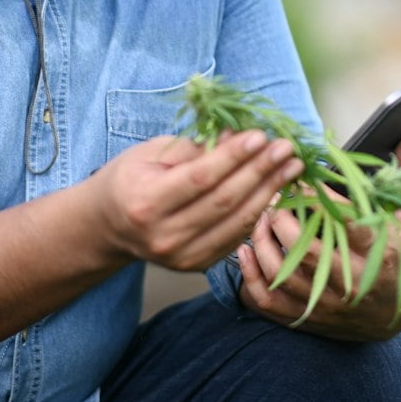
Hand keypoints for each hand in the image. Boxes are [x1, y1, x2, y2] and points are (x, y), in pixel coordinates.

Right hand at [88, 129, 303, 271]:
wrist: (109, 226)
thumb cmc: (130, 180)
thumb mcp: (150, 154)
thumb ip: (194, 147)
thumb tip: (239, 136)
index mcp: (146, 203)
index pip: (200, 178)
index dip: (234, 157)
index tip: (261, 136)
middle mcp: (164, 236)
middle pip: (224, 201)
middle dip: (260, 171)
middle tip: (286, 147)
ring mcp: (181, 257)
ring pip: (236, 221)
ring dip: (269, 191)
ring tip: (291, 166)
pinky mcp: (197, 265)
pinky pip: (236, 235)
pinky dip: (260, 210)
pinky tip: (276, 188)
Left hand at [235, 132, 400, 340]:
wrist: (394, 316)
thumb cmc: (400, 259)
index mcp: (379, 254)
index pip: (343, 222)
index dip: (318, 197)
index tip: (304, 178)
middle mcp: (351, 283)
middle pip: (304, 249)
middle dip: (282, 218)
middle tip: (275, 196)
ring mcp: (325, 304)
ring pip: (281, 273)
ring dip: (262, 241)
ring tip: (260, 217)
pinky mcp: (305, 319)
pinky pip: (267, 301)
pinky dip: (250, 276)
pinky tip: (245, 252)